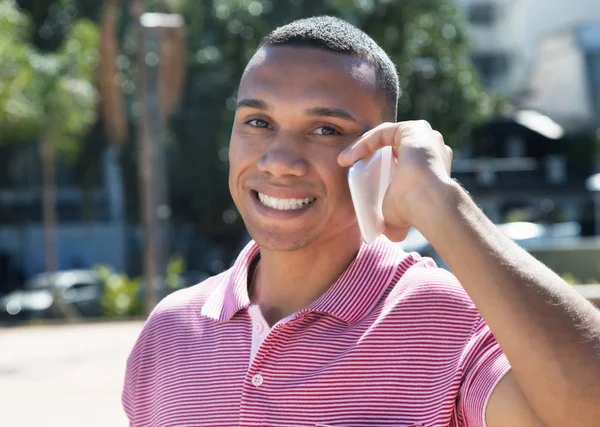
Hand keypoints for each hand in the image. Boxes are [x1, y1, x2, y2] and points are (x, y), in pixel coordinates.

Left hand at [338, 120, 452, 240]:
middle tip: (351, 165)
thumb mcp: (397, 214)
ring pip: (385, 136)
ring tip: (346, 160)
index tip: (357, 174)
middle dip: (369, 152)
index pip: (400, 158)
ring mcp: (425, 135)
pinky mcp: (414, 129)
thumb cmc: (414, 211)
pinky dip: (363, 143)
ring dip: (363, 146)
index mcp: (430, 165)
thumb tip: (385, 234)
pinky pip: (382, 133)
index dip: (377, 163)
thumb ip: (392, 220)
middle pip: (392, 144)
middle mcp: (432, 147)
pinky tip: (347, 158)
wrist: (428, 205)